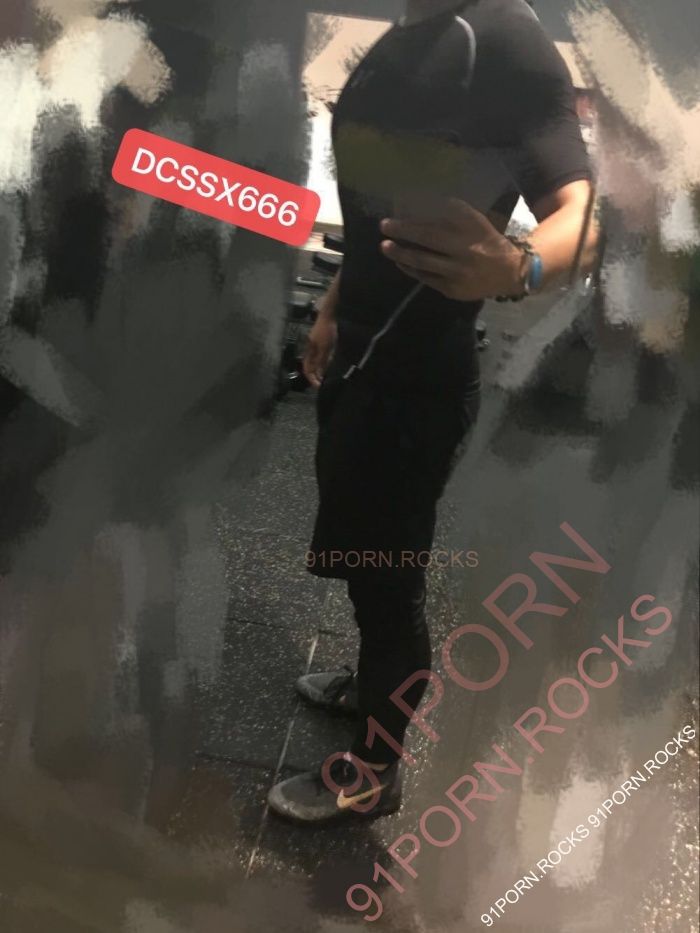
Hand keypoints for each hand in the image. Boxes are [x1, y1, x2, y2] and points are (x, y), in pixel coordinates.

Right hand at [303, 311, 336, 387]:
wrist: (330, 314)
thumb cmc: (326, 330)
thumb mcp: (325, 347)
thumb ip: (321, 360)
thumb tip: (319, 373)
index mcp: (309, 350)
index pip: (307, 368)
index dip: (311, 378)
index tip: (318, 386)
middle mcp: (311, 349)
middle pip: (312, 366)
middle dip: (316, 376)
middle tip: (323, 384)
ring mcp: (317, 345)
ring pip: (317, 361)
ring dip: (321, 370)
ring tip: (327, 377)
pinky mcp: (323, 341)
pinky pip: (323, 356)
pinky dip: (326, 362)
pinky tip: (331, 365)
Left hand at [379, 197, 522, 300]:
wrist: (509, 273)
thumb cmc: (487, 242)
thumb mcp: (475, 222)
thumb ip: (451, 213)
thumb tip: (419, 207)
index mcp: (471, 228)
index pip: (439, 218)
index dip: (415, 216)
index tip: (397, 211)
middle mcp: (464, 249)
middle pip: (428, 237)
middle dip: (403, 231)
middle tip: (383, 226)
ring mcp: (457, 271)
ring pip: (423, 261)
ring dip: (401, 253)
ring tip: (385, 247)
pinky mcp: (452, 289)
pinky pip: (426, 278)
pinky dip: (411, 269)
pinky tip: (401, 262)